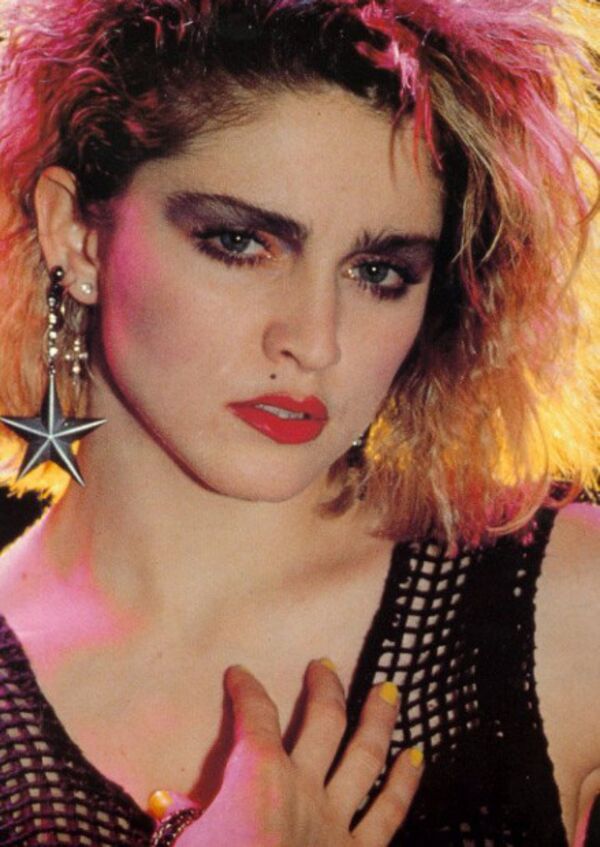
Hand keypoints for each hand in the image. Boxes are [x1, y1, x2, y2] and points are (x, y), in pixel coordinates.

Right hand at [150, 660, 422, 845]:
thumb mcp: (179, 845)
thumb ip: (176, 822)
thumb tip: (167, 804)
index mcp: (258, 778)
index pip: (254, 716)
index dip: (246, 689)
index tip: (239, 673)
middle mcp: (304, 787)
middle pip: (323, 721)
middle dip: (325, 687)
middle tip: (324, 665)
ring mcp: (337, 820)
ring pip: (365, 755)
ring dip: (378, 718)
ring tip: (390, 688)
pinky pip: (390, 813)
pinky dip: (405, 783)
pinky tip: (417, 755)